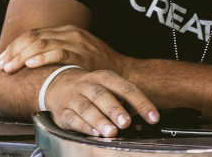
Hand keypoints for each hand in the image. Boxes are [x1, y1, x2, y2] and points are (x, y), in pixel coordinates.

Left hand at [0, 25, 129, 75]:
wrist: (122, 71)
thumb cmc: (96, 64)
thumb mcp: (78, 49)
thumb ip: (58, 48)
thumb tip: (30, 57)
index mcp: (67, 30)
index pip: (34, 33)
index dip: (15, 45)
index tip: (3, 58)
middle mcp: (71, 33)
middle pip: (33, 37)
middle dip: (14, 52)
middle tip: (2, 66)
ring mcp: (77, 43)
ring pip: (41, 44)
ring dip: (21, 57)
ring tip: (10, 68)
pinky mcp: (83, 55)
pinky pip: (58, 54)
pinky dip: (42, 58)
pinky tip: (30, 65)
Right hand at [42, 66, 158, 136]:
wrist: (59, 84)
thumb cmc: (93, 90)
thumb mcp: (110, 89)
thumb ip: (125, 104)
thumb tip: (140, 123)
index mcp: (106, 77)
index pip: (127, 88)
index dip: (142, 103)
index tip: (153, 117)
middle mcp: (89, 85)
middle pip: (103, 96)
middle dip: (115, 110)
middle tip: (126, 122)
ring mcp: (74, 98)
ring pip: (86, 108)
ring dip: (100, 121)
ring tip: (112, 132)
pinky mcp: (62, 112)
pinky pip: (73, 119)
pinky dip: (85, 127)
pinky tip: (95, 133)